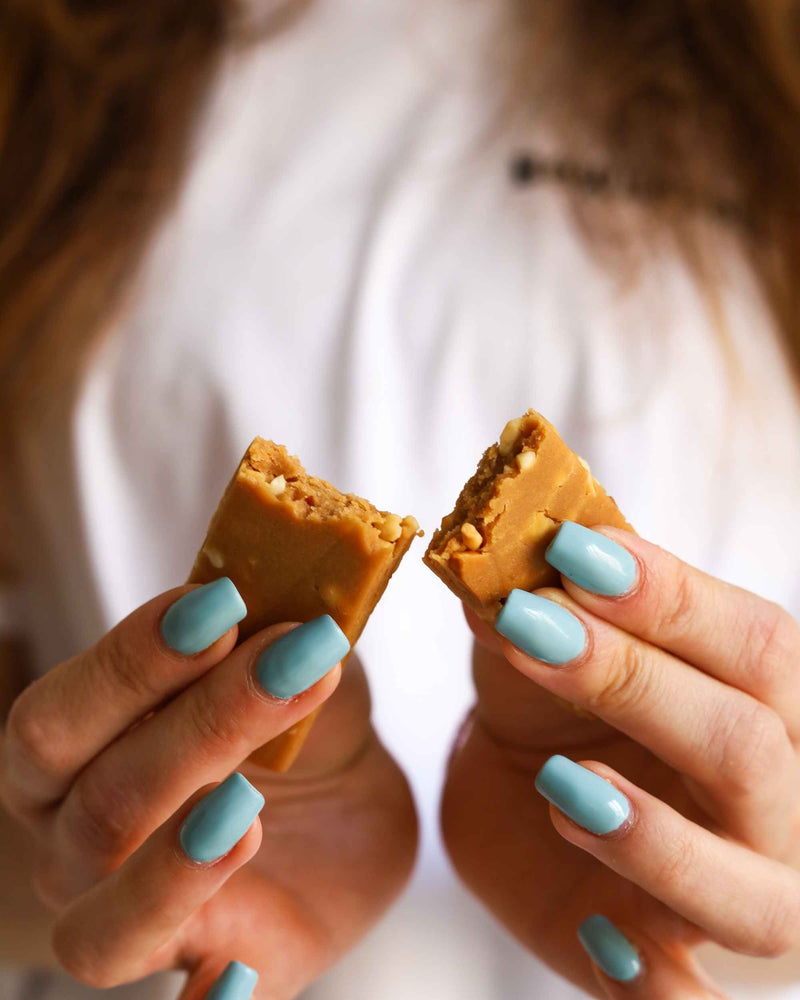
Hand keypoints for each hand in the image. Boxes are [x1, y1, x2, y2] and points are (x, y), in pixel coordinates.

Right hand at [0, 580, 416, 997]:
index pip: (58, 718)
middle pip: (100, 806)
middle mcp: (80, 849)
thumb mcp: (286, 656)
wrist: (340, 799)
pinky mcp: (220, 970)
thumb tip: (296, 567)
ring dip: (175, 864)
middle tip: (294, 661)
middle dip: (200, 727)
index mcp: (74, 759)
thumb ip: (275, 624)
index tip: (223, 604)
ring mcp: (140, 923)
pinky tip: (238, 971)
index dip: (132, 662)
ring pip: (108, 928)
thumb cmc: (286, 714)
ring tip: (247, 807)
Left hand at [442, 522, 799, 998]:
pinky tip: (598, 939)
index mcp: (765, 703)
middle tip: (534, 629)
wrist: (522, 798)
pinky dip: (659, 990)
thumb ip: (533, 607)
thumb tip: (495, 560)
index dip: (670, 595)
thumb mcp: (538, 652)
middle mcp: (780, 801)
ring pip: (752, 895)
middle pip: (748, 747)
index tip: (571, 550)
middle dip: (636, 683)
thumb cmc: (552, 704)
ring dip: (655, 840)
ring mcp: (744, 898)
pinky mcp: (679, 972)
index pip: (756, 643)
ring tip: (560, 786)